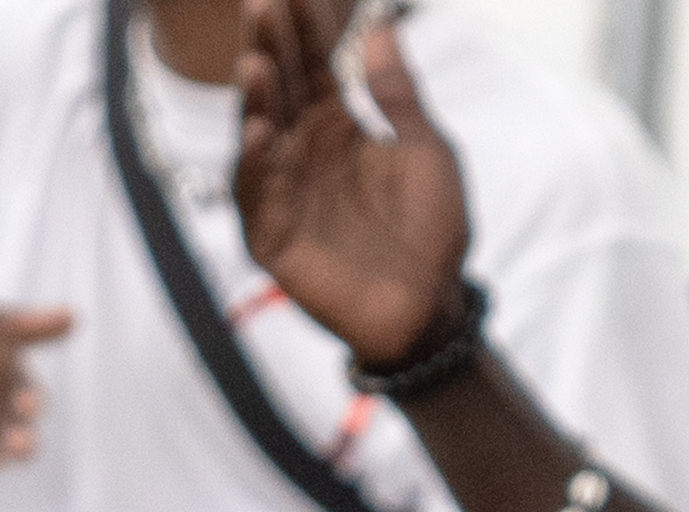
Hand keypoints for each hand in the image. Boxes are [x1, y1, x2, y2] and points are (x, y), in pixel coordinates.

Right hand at [233, 0, 473, 363]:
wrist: (433, 305)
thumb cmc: (432, 230)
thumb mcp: (424, 146)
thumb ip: (397, 90)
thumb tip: (382, 25)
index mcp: (336, 129)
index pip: (312, 65)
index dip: (306, 27)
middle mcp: (302, 154)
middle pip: (280, 91)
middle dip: (271, 49)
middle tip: (263, 5)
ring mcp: (283, 194)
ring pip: (259, 137)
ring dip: (255, 102)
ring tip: (255, 63)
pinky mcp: (273, 239)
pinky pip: (256, 198)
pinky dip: (256, 166)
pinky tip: (259, 133)